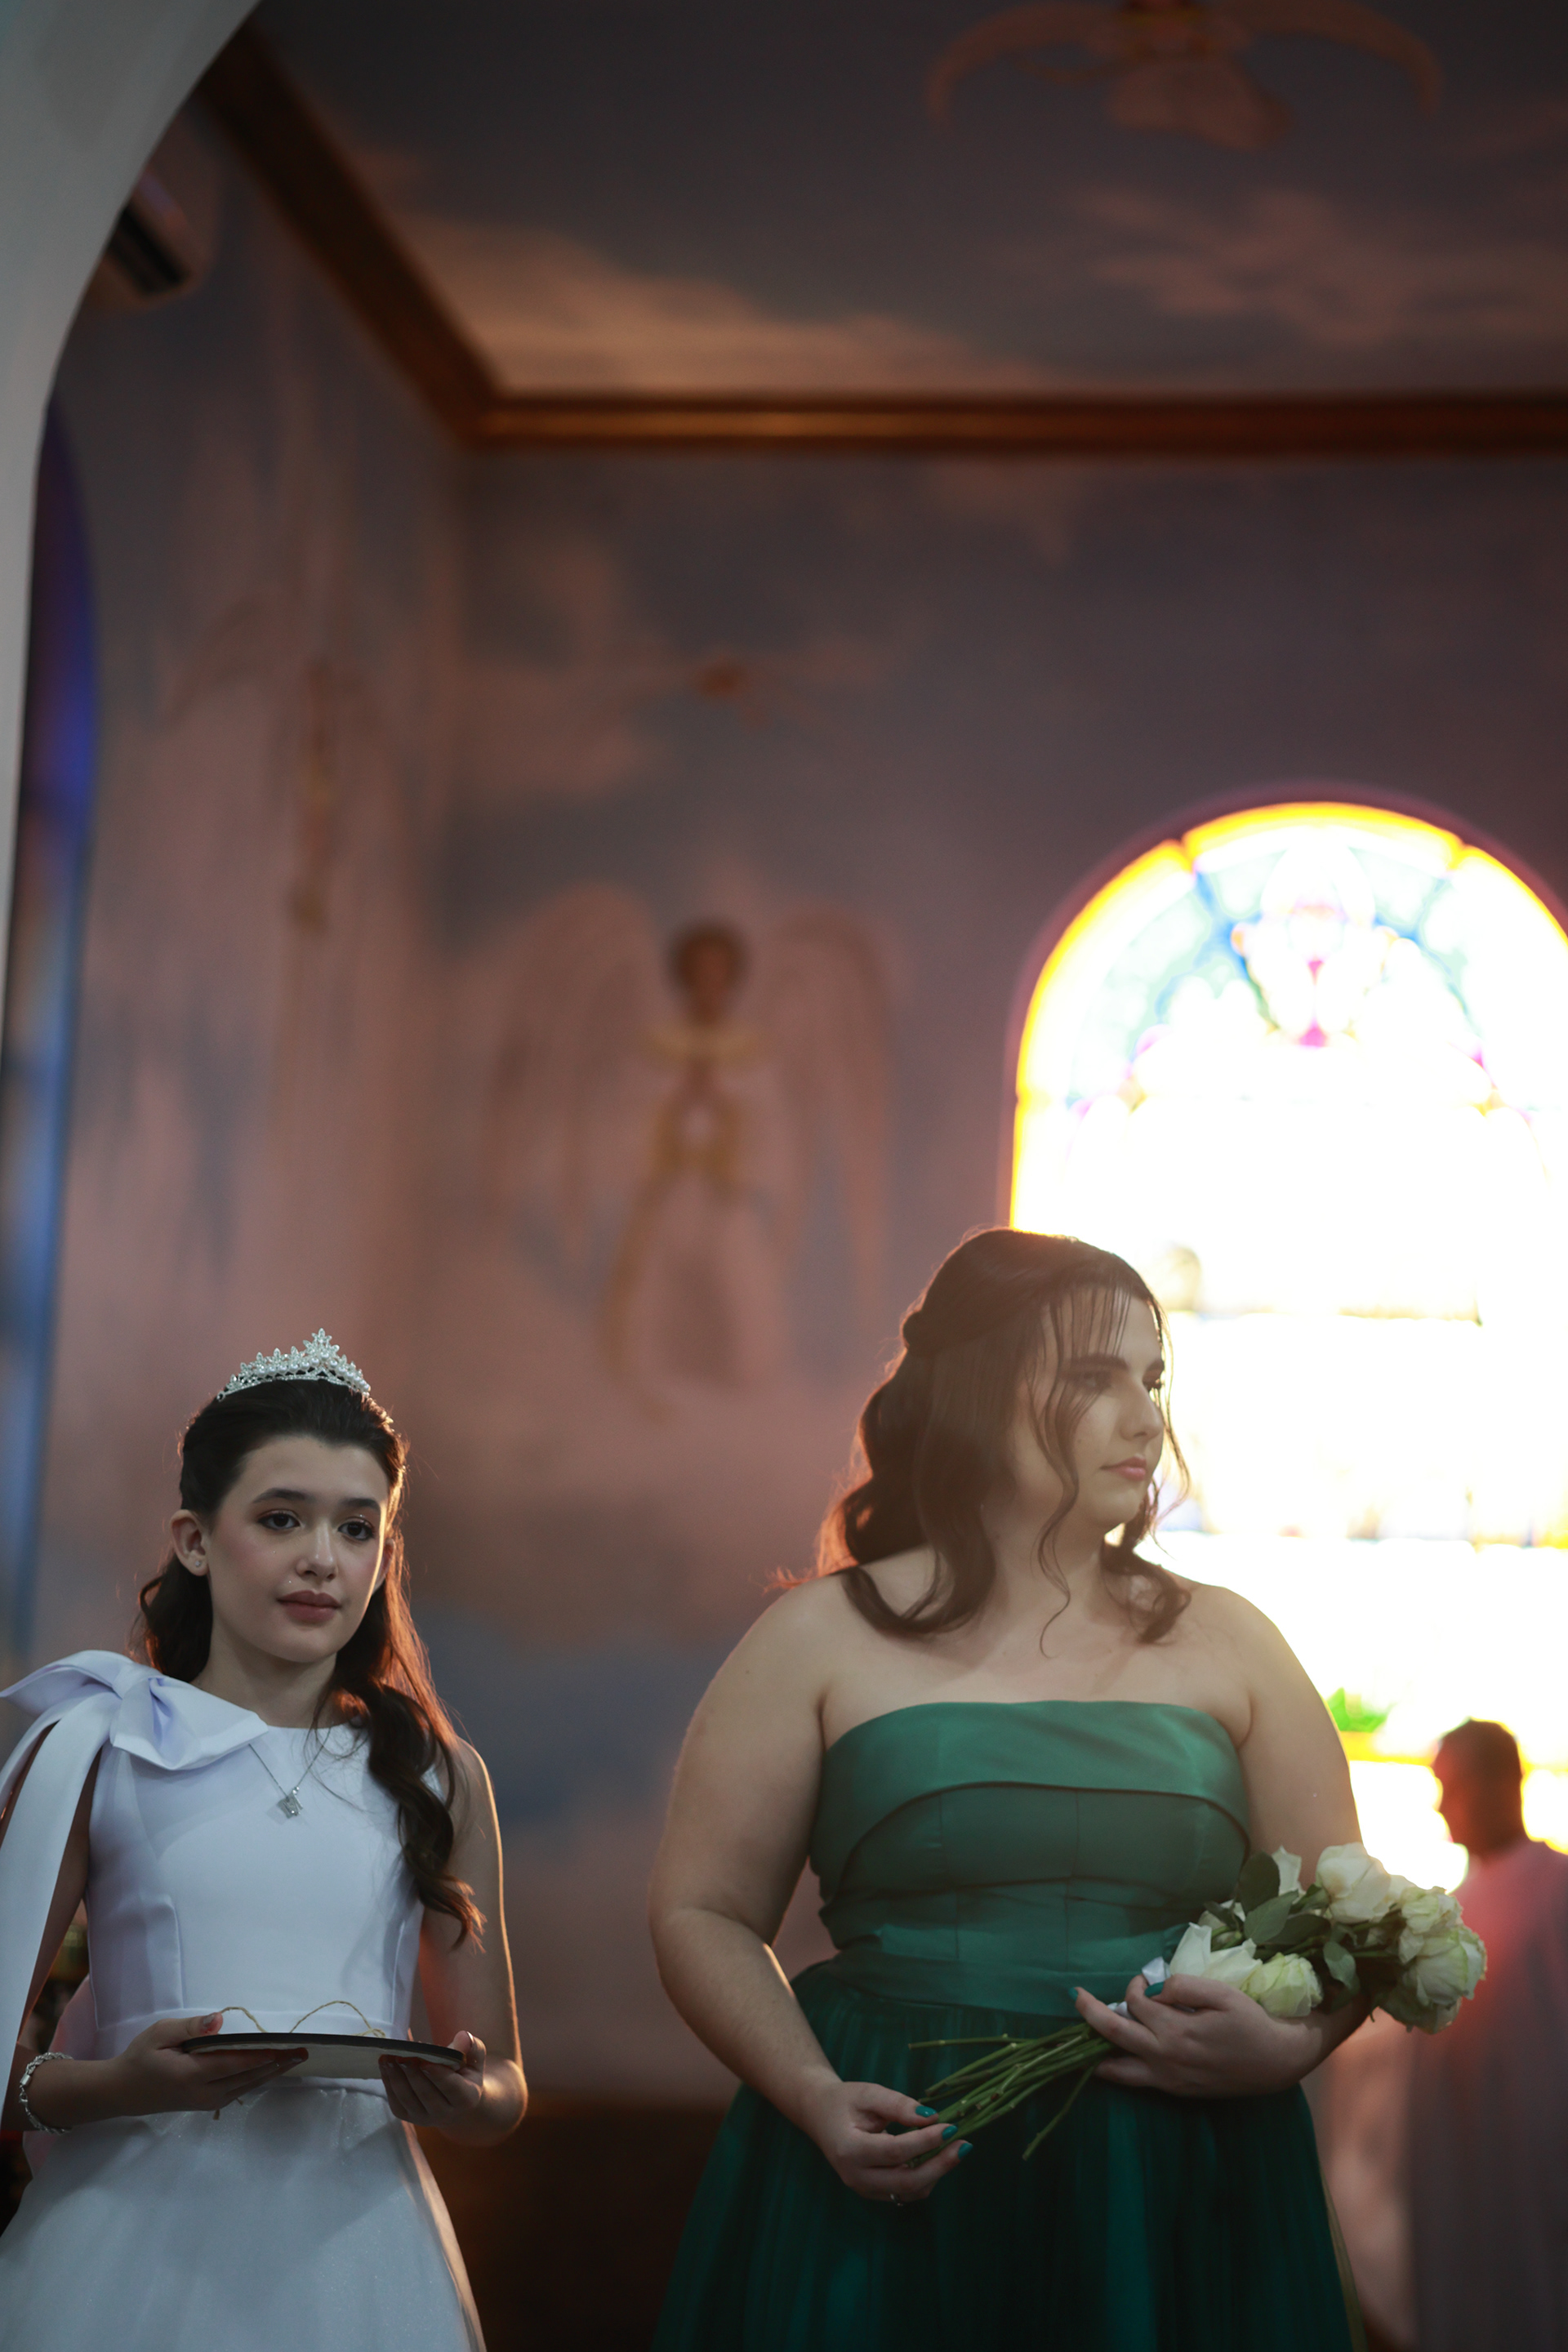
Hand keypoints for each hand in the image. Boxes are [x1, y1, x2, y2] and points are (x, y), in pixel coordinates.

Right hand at [103, 2014, 305, 2119]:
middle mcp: (203, 2093)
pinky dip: (255, 2081)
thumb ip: (191, 2028)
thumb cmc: (140, 2057)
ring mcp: (205, 2103)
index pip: (235, 2064)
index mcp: (192, 2075)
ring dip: (270, 2075)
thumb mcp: (160, 2035)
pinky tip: (268, 2072)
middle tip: (303, 2053)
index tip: (286, 2048)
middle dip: (276, 2066)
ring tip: (293, 2061)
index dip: (262, 2056)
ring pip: (245, 2088)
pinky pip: (236, 2092)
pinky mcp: (204, 2105)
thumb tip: (219, 2020)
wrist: (122, 2091)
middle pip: (247, 2079)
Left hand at [380, 2030, 486, 2136]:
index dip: (438, 2075)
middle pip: (426, 2094)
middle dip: (412, 2074)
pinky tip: (384, 2066)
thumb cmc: (465, 2074)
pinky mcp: (409, 2117)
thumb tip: (464, 2037)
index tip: (425, 2060)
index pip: (451, 2088)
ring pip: (408, 2099)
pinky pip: (396, 2102)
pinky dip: (389, 2083)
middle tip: (402, 2055)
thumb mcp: (474, 2059)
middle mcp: (445, 2114)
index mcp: (466, 2099)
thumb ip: (472, 2047)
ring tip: (387, 2058)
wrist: (455, 2101)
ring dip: (396, 2077)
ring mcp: (425, 2118)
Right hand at [798, 2077, 968, 2202]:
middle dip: (940, 2165)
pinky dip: (926, 2178)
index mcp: (850, 2150)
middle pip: (906, 2181)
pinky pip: (905, 2192)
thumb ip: (898, 2105)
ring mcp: (864, 2189)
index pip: (895, 2151)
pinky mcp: (874, 2192)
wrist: (821, 2116)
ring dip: (937, 2173)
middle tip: (964, 2145)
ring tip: (956, 2148)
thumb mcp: (868, 2094)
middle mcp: (856, 2177)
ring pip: (909, 2191)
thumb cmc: (845, 2101)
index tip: (950, 2126)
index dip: (925, 2141)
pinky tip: (938, 2156)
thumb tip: (932, 2118)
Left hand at [1075, 1973, 1318, 2097]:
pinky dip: (1117, 2070)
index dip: (1134, 1986)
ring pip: (1118, 2070)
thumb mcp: (1221, 1994)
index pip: (1136, 2004)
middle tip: (1074, 1996)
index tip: (1143, 1979)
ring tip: (1079, 2039)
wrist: (1276, 2063)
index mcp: (1175, 2032)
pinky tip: (1107, 2060)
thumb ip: (1184, 1986)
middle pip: (1113, 2035)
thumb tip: (1154, 1988)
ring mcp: (1168, 2080)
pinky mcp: (1175, 2091)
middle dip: (1090, 2013)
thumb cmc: (1250, 2023)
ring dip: (1095, 2051)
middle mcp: (1164, 2059)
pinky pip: (1136, 2082)